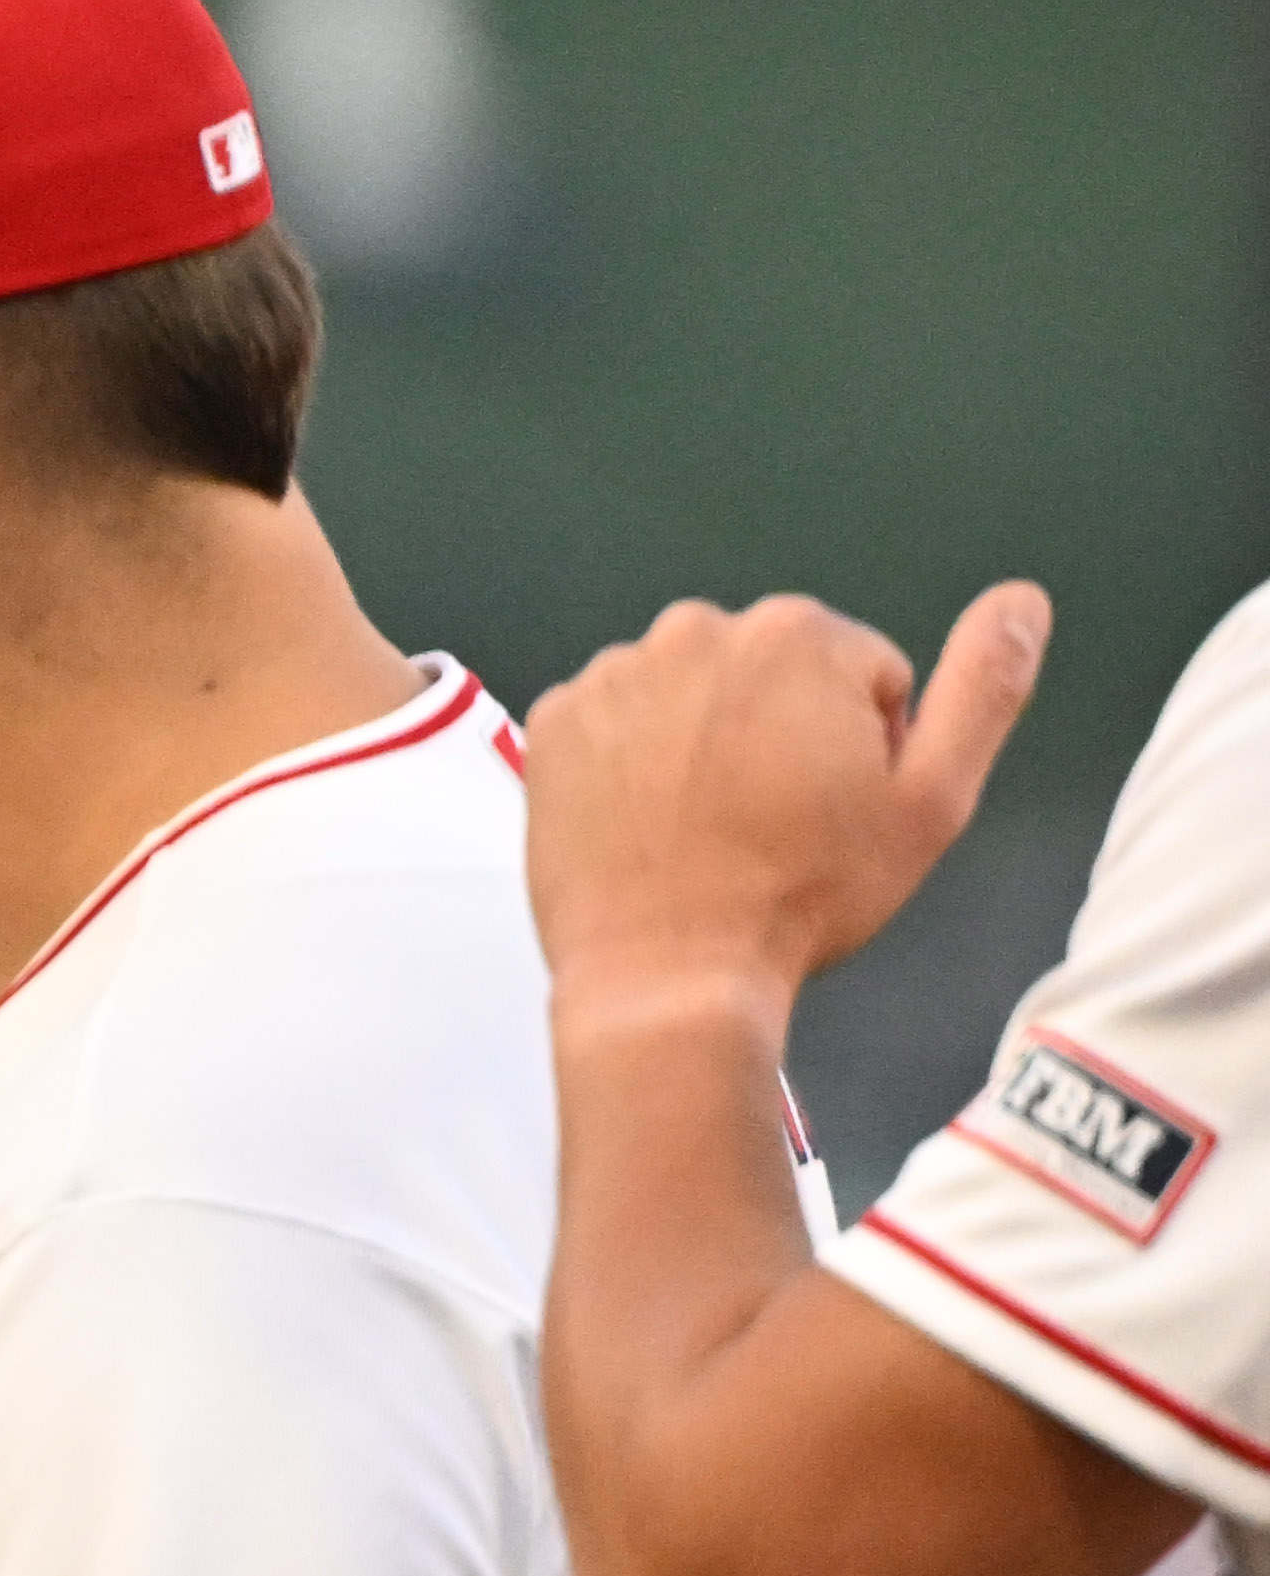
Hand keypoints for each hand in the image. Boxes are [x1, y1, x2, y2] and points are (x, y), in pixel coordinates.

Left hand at [523, 584, 1045, 1027]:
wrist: (669, 975)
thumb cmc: (809, 895)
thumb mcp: (933, 800)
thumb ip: (986, 688)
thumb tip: (1023, 600)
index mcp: (800, 635)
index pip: (862, 675)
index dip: (864, 747)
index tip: (834, 809)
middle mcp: (697, 629)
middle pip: (772, 675)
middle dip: (785, 732)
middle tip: (773, 823)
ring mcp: (613, 673)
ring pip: (692, 696)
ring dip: (707, 743)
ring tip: (710, 829)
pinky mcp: (553, 721)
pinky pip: (617, 724)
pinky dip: (634, 761)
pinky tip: (650, 823)